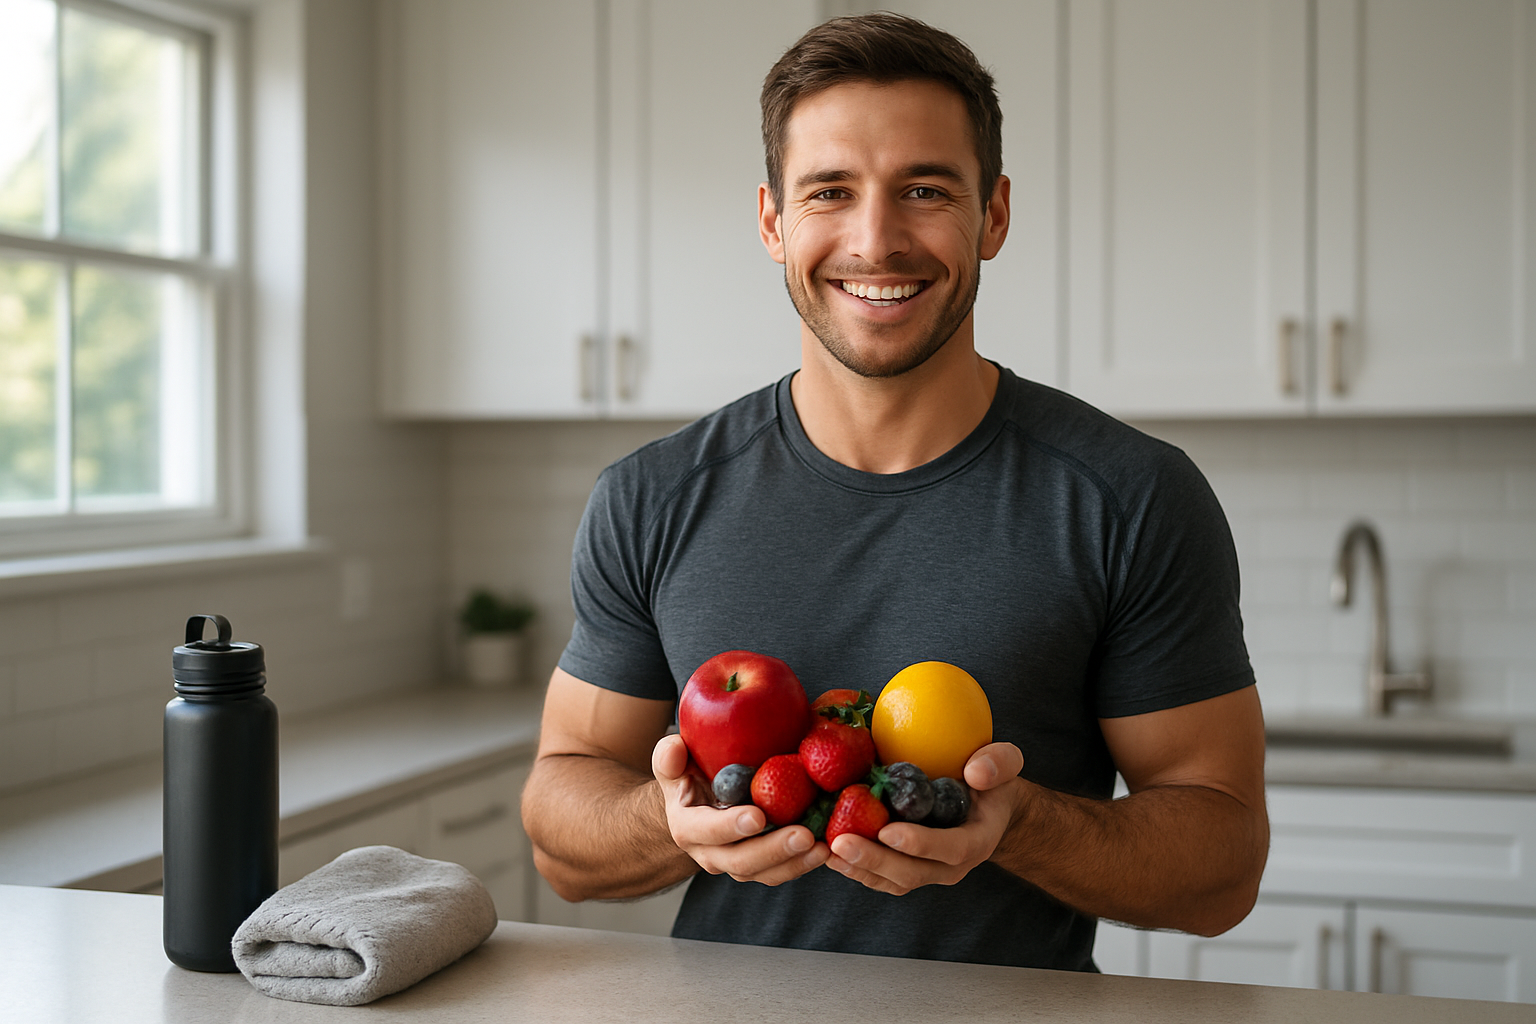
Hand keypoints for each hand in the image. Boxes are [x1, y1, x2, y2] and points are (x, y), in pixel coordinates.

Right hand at [651, 734, 829, 884]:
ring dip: (796, 863)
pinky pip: (782, 871)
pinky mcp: (761, 867)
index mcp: (688, 827)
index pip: (708, 830)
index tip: (757, 815)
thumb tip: (675, 748)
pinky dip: (804, 863)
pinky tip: (827, 849)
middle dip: (774, 849)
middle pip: (742, 861)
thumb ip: (668, 756)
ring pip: (766, 873)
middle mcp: (711, 853)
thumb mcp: (673, 763)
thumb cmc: (688, 777)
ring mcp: (737, 864)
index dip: (730, 826)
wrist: (695, 806)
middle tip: (804, 835)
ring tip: (823, 848)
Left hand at [825, 742, 1024, 894]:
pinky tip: (828, 851)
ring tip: (827, 850)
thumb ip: (999, 763)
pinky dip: (854, 867)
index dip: (920, 843)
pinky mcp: (907, 869)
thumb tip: (976, 773)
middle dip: (874, 859)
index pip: (951, 849)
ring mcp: (928, 871)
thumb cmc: (992, 782)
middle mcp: (951, 865)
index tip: (888, 831)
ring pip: (891, 881)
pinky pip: (880, 877)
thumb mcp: (1005, 763)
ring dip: (858, 867)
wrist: (987, 808)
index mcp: (976, 841)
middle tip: (841, 842)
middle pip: (912, 873)